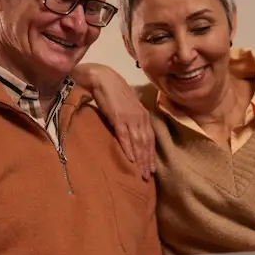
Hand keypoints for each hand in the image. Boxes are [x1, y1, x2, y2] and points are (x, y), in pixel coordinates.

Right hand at [74, 63, 155, 179]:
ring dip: (140, 159)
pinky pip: (125, 136)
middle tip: (147, 177)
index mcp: (142, 114)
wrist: (102, 78)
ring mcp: (129, 118)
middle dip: (147, 161)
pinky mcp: (118, 118)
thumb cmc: (112, 91)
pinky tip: (130, 160)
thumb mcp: (126, 106)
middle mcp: (139, 117)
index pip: (150, 138)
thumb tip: (131, 132)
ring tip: (141, 173)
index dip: (151, 154)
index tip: (152, 169)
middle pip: (146, 143)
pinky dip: (129, 149)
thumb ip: (130, 118)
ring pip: (138, 143)